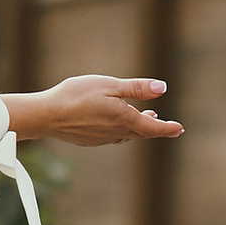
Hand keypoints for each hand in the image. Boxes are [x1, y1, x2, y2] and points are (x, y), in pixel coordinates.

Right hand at [6, 74, 180, 148]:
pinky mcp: (89, 140)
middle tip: (168, 127)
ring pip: (126, 135)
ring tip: (144, 119)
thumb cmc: (76, 96)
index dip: (168, 128)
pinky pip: (111, 137)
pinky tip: (114, 122)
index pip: (153, 127)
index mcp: (124, 119)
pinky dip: (121, 130)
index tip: (179, 129)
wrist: (46, 115)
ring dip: (138, 128)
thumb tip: (162, 88)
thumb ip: (137, 88)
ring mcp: (101, 138)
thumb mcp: (110, 85)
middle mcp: (115, 133)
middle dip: (156, 129)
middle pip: (141, 133)